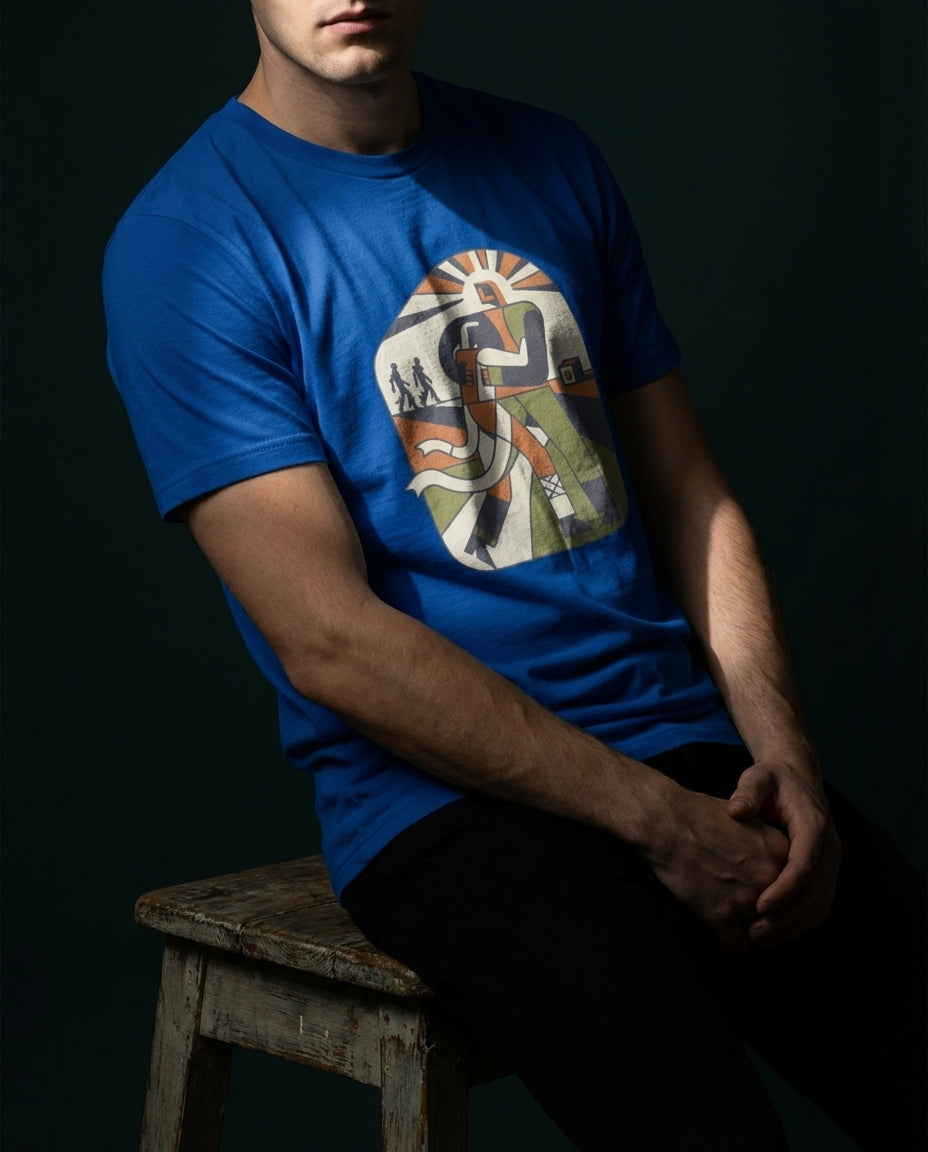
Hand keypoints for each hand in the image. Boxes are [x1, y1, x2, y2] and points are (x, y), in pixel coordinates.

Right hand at [642, 787, 789, 952]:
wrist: (666, 822)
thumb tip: (778, 864)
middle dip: (767, 913)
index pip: (795, 887)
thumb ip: (768, 846)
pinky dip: (728, 940)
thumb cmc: (701, 814)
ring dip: (749, 928)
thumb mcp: (747, 820)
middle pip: (781, 911)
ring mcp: (746, 899)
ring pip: (761, 931)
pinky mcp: (721, 915)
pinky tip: (720, 928)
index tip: (769, 894)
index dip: (781, 891)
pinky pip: (735, 945)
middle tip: (749, 909)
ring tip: (735, 919)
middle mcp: (769, 879)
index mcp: (781, 853)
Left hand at [727, 759, 840, 948]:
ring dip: (793, 927)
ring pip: (820, 905)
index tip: (759, 906)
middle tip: (754, 934)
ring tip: (760, 939)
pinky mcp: (826, 873)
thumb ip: (747, 791)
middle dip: (786, 918)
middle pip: (815, 893)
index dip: (784, 889)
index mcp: (814, 826)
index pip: (804, 865)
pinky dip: (799, 923)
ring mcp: (832, 863)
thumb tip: (736, 810)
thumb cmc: (773, 780)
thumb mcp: (758, 778)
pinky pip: (819, 904)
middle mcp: (830, 848)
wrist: (797, 777)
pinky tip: (773, 932)